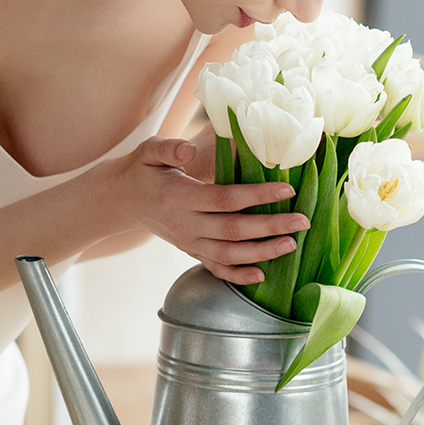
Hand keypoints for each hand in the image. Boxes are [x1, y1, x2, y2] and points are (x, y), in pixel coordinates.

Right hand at [102, 137, 309, 284]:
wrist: (121, 201)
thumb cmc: (142, 170)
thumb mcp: (148, 152)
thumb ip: (168, 148)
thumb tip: (190, 150)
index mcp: (179, 197)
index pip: (224, 199)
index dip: (257, 195)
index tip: (287, 188)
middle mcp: (185, 225)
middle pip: (233, 231)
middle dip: (271, 227)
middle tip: (302, 222)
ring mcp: (188, 242)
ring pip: (229, 255)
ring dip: (262, 253)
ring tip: (291, 245)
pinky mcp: (190, 251)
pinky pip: (215, 269)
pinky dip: (238, 276)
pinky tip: (262, 275)